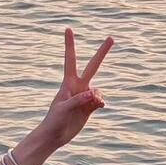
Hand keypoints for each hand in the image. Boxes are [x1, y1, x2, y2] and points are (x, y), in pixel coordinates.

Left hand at [35, 28, 113, 155]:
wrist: (55, 136)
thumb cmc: (54, 120)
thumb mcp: (64, 109)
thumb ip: (79, 100)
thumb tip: (94, 93)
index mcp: (68, 83)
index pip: (71, 59)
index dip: (70, 44)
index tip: (68, 28)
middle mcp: (78, 86)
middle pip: (93, 66)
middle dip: (102, 52)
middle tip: (112, 38)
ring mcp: (84, 96)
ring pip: (99, 89)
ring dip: (98, 96)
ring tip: (90, 105)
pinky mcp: (89, 107)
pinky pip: (100, 100)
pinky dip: (100, 102)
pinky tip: (98, 107)